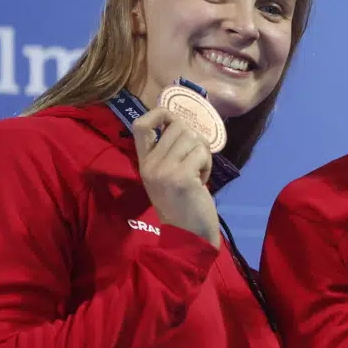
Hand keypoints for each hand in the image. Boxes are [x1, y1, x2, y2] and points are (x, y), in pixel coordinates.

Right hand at [132, 108, 219, 246]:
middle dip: (195, 139)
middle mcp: (150, 164)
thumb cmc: (183, 202)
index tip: (174, 121)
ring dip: (203, 153)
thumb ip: (169, 151)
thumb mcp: (167, 175)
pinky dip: (208, 164)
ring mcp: (164, 171)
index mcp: (144, 162)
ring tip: (198, 172)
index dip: (160, 114)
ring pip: (193, 137)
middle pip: (178, 126)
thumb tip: (182, 123)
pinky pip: (202, 153)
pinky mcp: (181, 177)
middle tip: (196, 160)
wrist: (188, 234)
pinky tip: (202, 181)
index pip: (140, 125)